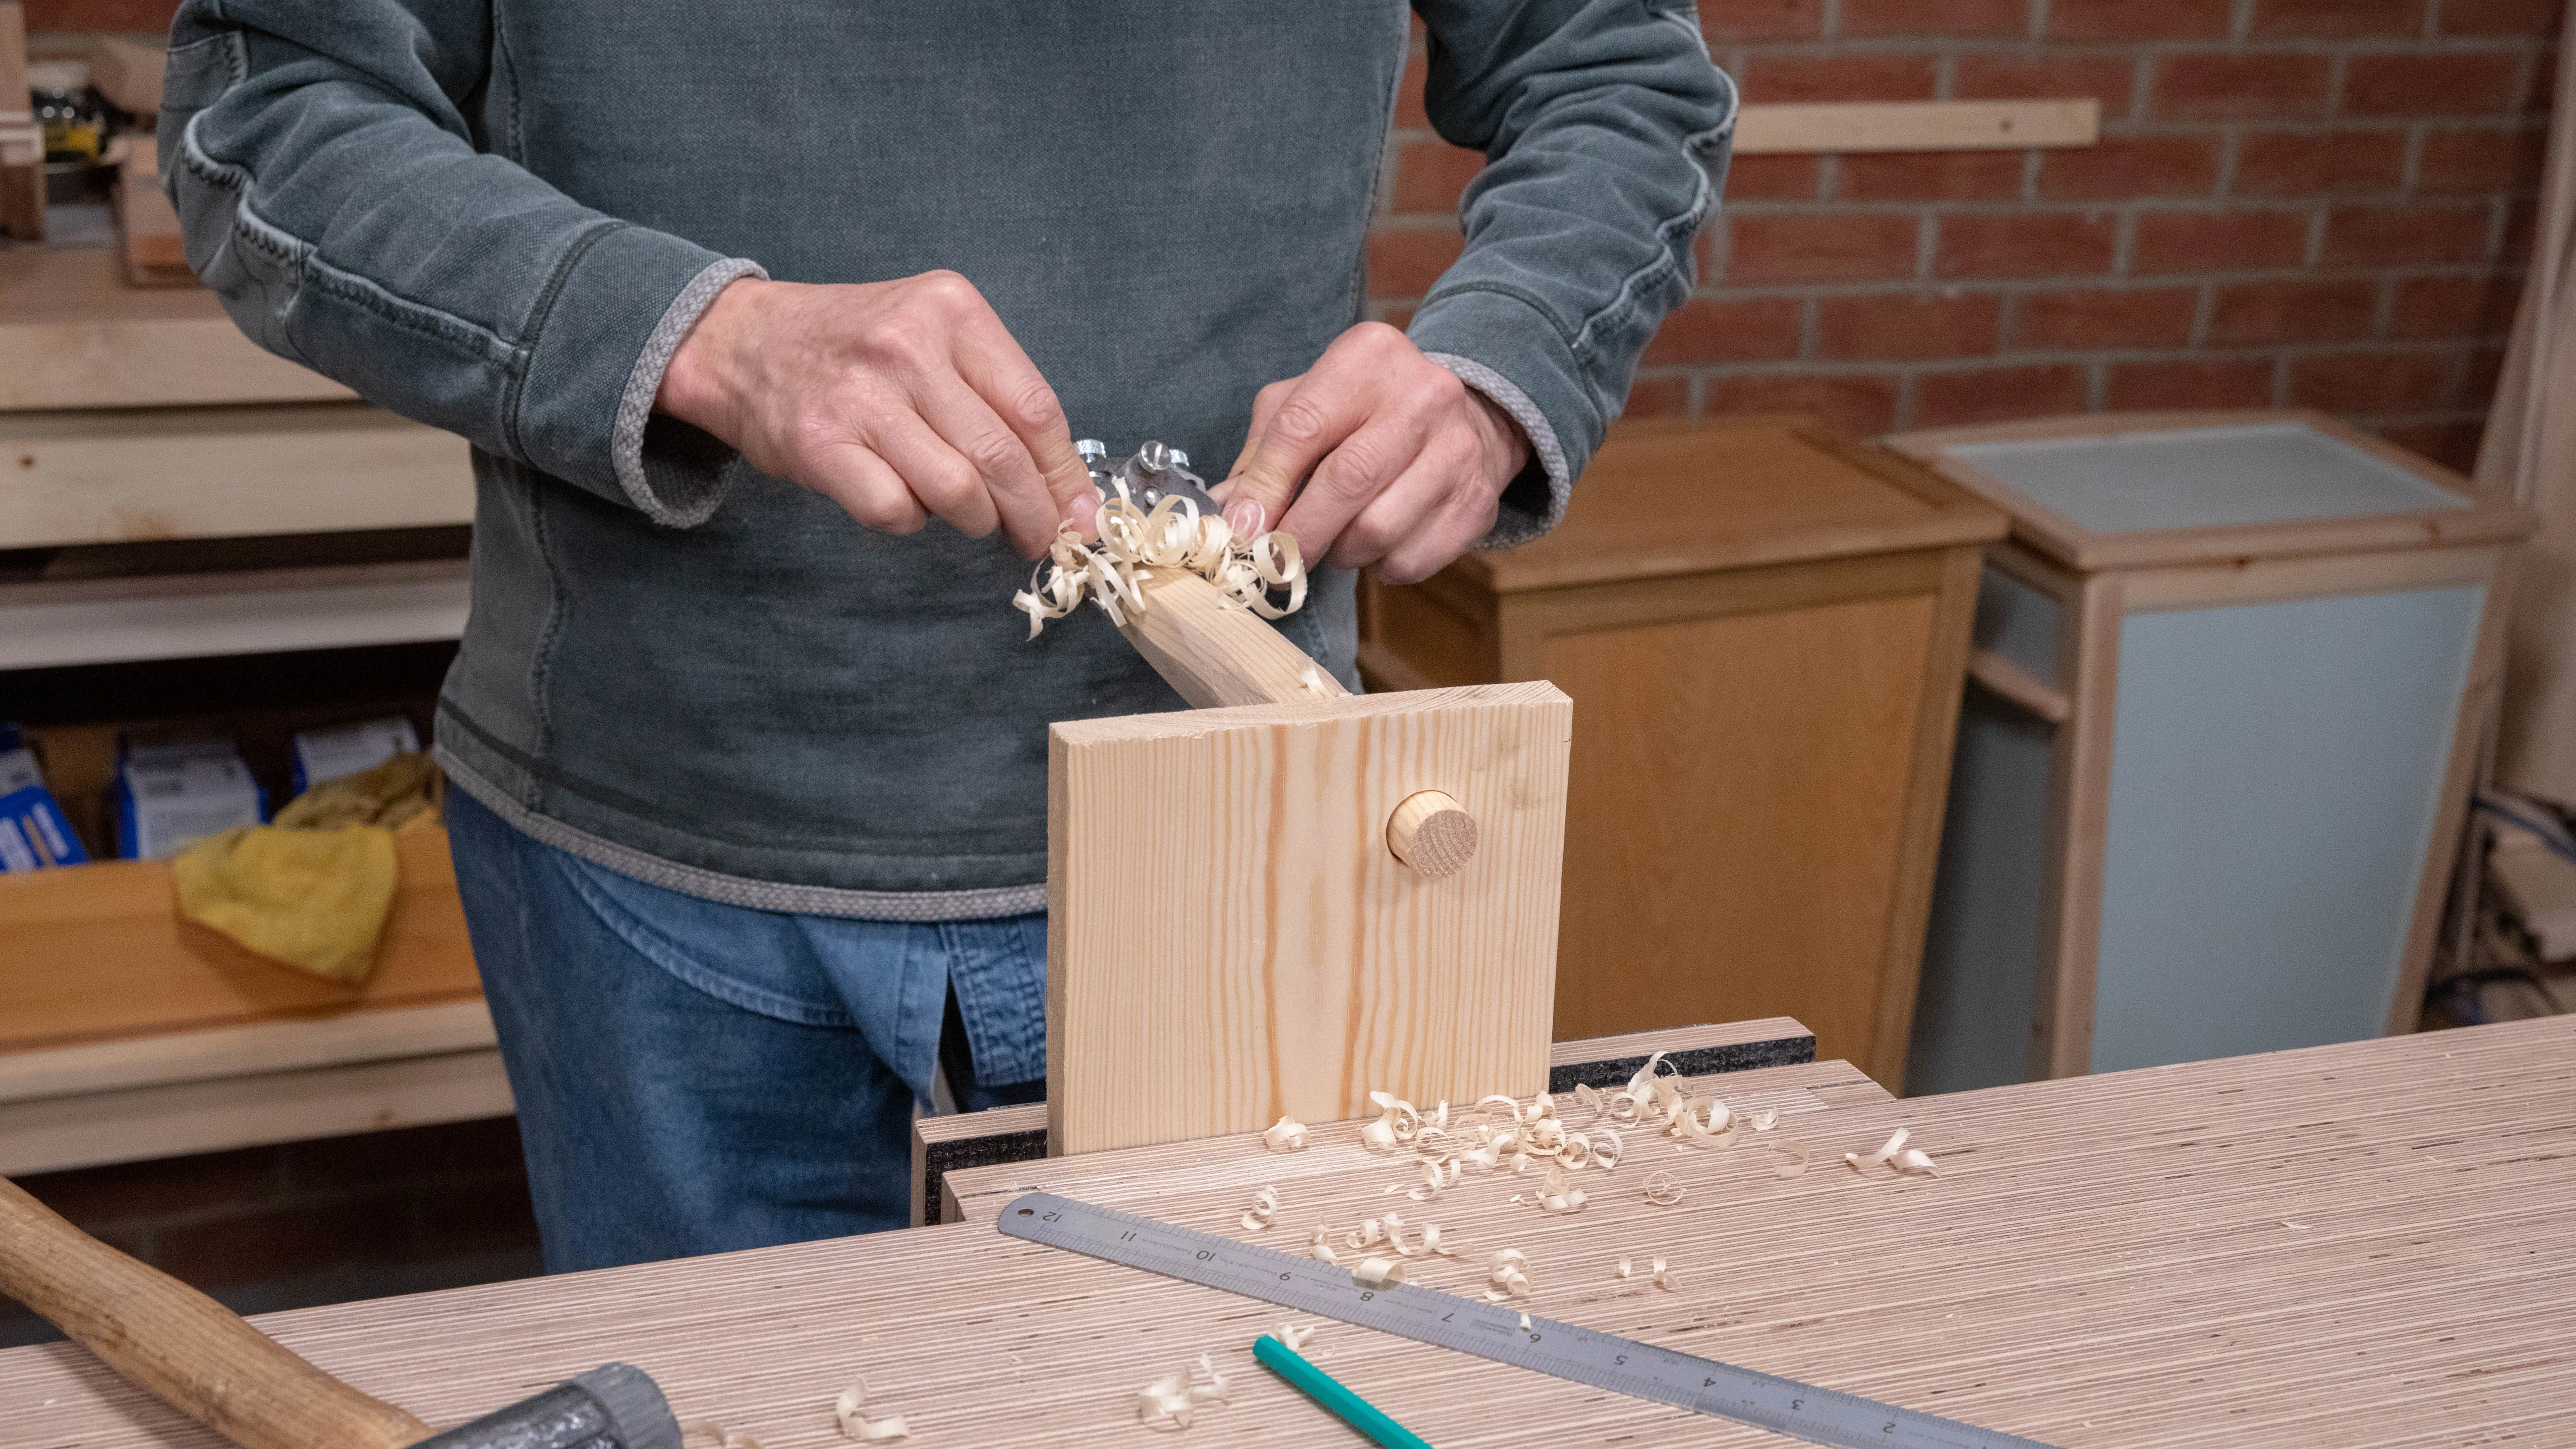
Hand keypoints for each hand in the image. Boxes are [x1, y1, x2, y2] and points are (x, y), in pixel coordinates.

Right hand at [655, 273, 1098, 555]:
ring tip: (969, 515)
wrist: (744, 341)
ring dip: (975, 520)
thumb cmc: (855, 347)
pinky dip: (911, 520)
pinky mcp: (820, 443)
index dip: (1064, 475)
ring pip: (957, 490)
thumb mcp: (933, 337)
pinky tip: (903, 499)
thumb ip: (997, 397)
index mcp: (951, 310)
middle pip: (1002, 455)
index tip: (1079, 514)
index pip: (1035, 408)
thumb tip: (1068, 490)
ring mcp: (861, 396)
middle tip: (1037, 538)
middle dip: (1032, 513)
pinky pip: (895, 510)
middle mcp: (907, 346)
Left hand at [1210, 322, 1529, 584]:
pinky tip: (1377, 545)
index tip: (1241, 531)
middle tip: (1276, 557)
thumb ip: (1262, 456)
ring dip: (1341, 551)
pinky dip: (1380, 566)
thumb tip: (1228, 515)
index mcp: (1368, 357)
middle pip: (1347, 481)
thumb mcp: (1307, 405)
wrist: (1466, 421)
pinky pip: (1411, 558)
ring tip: (1335, 540)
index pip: (1301, 427)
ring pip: (1379, 530)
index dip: (1264, 489)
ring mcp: (1458, 450)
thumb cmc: (1365, 414)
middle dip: (1299, 532)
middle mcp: (1422, 395)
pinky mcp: (1477, 502)